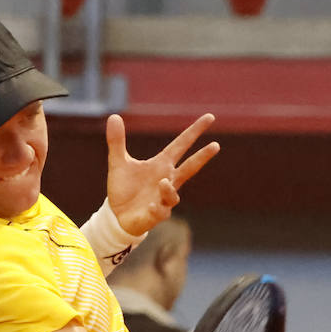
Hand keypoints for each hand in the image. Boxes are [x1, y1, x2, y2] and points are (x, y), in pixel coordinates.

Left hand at [105, 113, 219, 235]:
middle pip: (189, 168)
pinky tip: (151, 206)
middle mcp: (167, 180)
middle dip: (202, 157)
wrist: (117, 214)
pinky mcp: (154, 215)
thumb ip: (117, 141)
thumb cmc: (124, 188)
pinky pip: (159, 212)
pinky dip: (156, 208)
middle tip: (216, 145)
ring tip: (163, 182)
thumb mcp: (118, 162)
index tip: (210, 117)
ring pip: (173, 194)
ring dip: (169, 189)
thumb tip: (114, 116)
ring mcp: (163, 199)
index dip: (194, 131)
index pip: (181, 145)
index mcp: (161, 165)